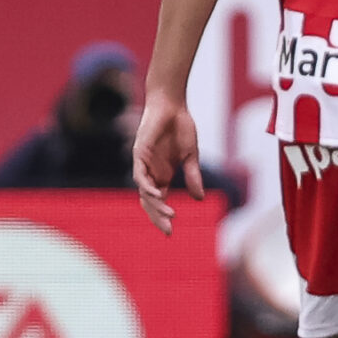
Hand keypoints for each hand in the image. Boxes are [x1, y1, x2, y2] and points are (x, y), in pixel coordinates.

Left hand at [132, 94, 205, 233]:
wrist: (173, 105)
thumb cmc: (181, 127)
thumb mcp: (191, 156)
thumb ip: (193, 176)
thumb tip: (198, 199)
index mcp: (162, 175)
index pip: (159, 202)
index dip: (162, 217)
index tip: (171, 232)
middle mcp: (151, 172)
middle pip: (150, 201)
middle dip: (158, 217)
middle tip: (168, 231)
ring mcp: (144, 164)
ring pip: (144, 191)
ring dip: (155, 205)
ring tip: (170, 215)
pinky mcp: (139, 153)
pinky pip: (140, 175)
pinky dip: (147, 186)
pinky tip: (157, 194)